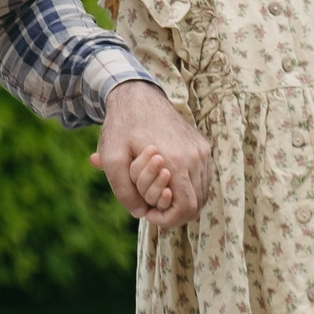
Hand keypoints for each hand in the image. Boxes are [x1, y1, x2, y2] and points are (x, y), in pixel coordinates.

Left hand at [91, 81, 211, 228]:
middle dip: (173, 212)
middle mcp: (196, 156)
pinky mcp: (202, 145)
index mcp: (177, 161)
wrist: (137, 94)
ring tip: (156, 193)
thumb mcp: (112, 158)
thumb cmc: (122, 126)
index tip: (148, 214)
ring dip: (180, 199)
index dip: (168, 220)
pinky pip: (201, 177)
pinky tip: (165, 182)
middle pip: (197, 203)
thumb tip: (140, 213)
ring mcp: (202, 150)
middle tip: (150, 207)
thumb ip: (123, 191)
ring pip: (201, 191)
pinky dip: (187, 187)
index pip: (187, 208)